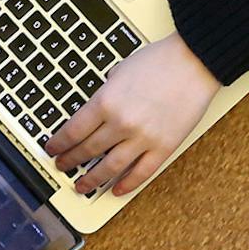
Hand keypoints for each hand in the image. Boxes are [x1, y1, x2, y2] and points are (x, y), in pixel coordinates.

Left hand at [43, 32, 218, 196]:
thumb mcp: (120, 69)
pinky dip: (126, 184)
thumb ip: (106, 91)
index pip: (73, 131)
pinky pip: (141, 172)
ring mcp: (142, 138)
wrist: (195, 62)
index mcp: (106, 102)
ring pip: (109, 168)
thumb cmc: (161, 60)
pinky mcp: (163, 147)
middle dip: (71, 161)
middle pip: (88, 150)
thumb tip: (97, 107)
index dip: (59, 144)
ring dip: (92, 179)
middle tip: (63, 166)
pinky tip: (116, 188)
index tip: (53, 149)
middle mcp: (121, 123)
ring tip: (82, 186)